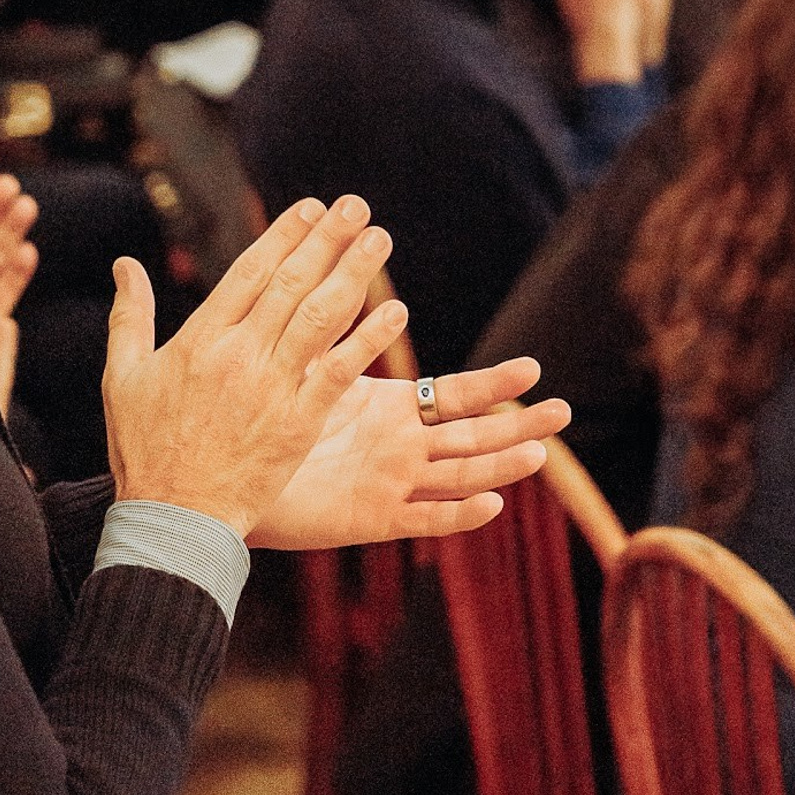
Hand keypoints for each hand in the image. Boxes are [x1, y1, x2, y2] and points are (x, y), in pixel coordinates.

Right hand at [103, 196, 407, 536]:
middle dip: (326, 239)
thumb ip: (129, 315)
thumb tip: (124, 264)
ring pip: (318, 317)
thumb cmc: (144, 449)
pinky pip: (337, 372)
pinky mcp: (297, 424)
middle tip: (356, 206)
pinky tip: (394, 311)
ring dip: (352, 274)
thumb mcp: (122, 376)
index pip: (250, 272)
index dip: (284, 235)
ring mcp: (271, 389)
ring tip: (379, 240)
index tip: (310, 207)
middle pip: (290, 283)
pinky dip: (367, 340)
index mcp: (199, 339)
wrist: (172, 520)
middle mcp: (239, 356)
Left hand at [249, 357, 571, 548]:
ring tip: (542, 453)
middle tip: (564, 411)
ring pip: (460, 475)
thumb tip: (348, 276)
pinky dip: (459, 514)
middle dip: (519, 424)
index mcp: (392, 412)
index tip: (534, 368)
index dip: (494, 384)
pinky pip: (425, 518)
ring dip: (500, 465)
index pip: (455, 396)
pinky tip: (492, 505)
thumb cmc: (268, 420)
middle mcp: (402, 448)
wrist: (230, 475)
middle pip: (473, 435)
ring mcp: (393, 484)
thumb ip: (336, 332)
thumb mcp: (311, 368)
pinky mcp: (374, 518)